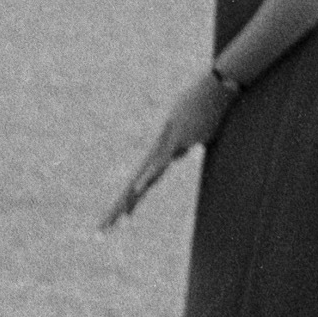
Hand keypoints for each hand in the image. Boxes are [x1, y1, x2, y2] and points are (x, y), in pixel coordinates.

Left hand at [102, 72, 236, 230]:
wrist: (217, 85)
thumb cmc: (206, 106)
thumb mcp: (193, 134)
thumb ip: (182, 146)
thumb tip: (179, 154)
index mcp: (162, 152)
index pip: (141, 181)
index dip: (130, 201)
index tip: (120, 220)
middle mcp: (159, 150)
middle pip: (134, 184)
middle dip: (119, 208)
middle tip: (101, 231)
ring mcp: (166, 144)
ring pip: (144, 177)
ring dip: (130, 199)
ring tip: (118, 218)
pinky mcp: (176, 138)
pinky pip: (160, 162)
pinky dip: (148, 177)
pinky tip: (136, 189)